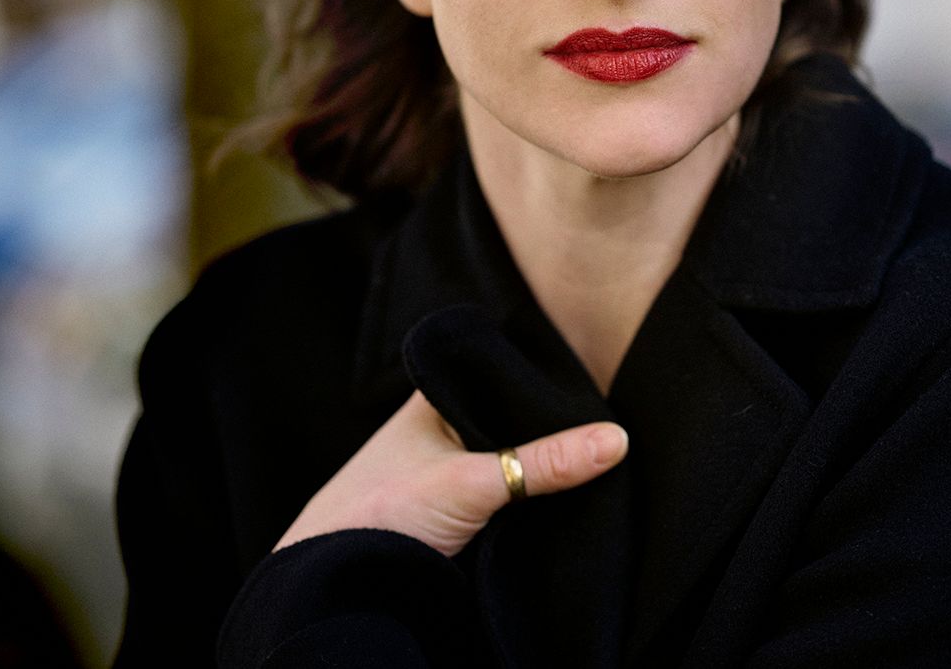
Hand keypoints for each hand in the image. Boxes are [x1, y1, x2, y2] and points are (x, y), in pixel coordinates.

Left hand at [273, 390, 628, 557]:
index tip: (592, 384)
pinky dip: (526, 496)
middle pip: (509, 417)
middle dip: (548, 426)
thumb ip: (545, 463)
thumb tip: (614, 441)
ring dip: (536, 464)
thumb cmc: (379, 510)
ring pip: (507, 456)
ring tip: (588, 458)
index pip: (499, 371)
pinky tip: (556, 497)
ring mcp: (446, 469)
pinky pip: (503, 492)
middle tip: (601, 426)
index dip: (542, 378)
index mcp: (434, 398)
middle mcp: (439, 427)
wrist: (335, 578)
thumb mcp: (473, 480)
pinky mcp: (453, 510)